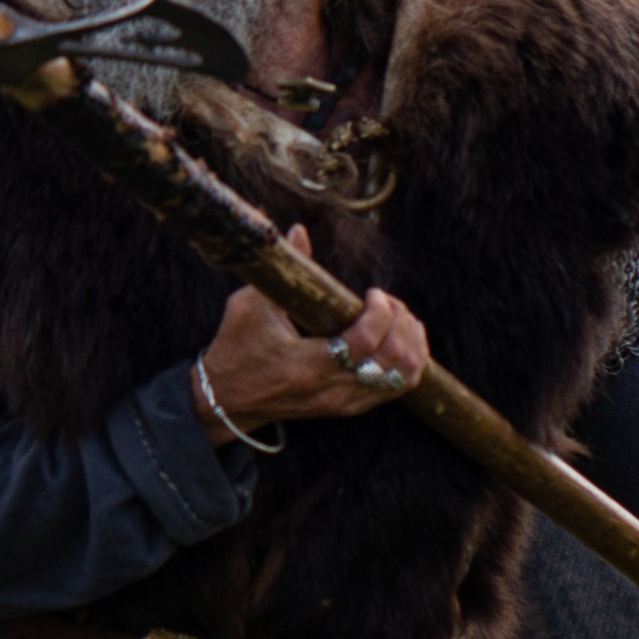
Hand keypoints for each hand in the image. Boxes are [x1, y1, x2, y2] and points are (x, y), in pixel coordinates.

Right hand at [194, 231, 426, 439]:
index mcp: (306, 365)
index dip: (380, 313)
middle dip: (400, 322)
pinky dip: (408, 362)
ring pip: (402, 377)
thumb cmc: (236, 349)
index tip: (372, 292)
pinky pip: (396, 388)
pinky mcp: (349, 407)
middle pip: (392, 360)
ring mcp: (343, 401)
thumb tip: (299, 231)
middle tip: (387, 301)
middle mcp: (330, 388)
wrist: (227, 400)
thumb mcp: (250, 306)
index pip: (363, 343)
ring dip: (411, 343)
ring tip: (400, 317)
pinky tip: (401, 338)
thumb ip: (283, 272)